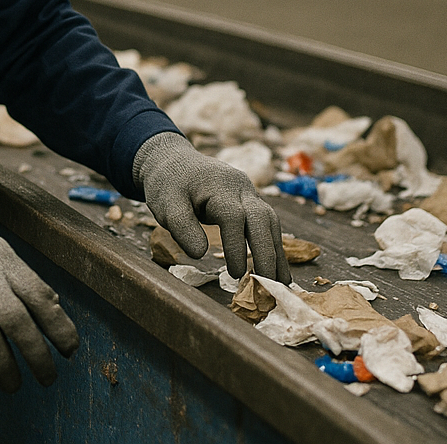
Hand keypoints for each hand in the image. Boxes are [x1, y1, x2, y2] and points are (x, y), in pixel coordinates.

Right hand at [0, 201, 79, 393]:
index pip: (38, 295)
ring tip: (14, 385)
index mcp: (2, 260)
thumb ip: (21, 278)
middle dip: (38, 356)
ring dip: (7, 370)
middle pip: (17, 322)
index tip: (70, 350)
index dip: (58, 325)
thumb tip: (55, 307)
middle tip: (48, 378)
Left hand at [134, 132, 290, 283]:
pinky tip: (276, 269)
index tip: (235, 273)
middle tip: (268, 284)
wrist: (174, 160)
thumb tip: (200, 254)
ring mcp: (248, 192)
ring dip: (276, 251)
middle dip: (267, 252)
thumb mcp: (166, 205)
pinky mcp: (250, 200)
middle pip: (261, 218)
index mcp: (218, 186)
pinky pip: (267, 223)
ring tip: (280, 283)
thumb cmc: (169, 185)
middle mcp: (239, 187)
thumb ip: (181, 228)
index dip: (237, 246)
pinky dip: (272, 245)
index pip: (233, 217)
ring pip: (270, 220)